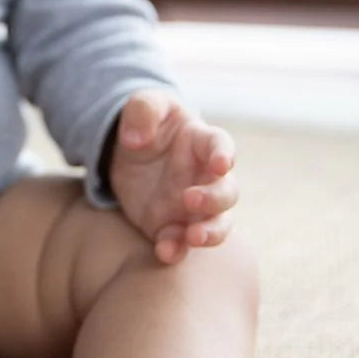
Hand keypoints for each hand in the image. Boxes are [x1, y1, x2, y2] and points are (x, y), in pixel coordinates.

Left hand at [108, 90, 237, 265]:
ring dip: (209, 233)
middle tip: (191, 200)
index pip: (220, 146)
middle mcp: (204, 177)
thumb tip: (135, 139)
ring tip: (193, 237)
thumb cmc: (147, 121)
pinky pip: (181, 242)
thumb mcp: (142, 105)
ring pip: (216, 224)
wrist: (131, 150)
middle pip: (226, 192)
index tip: (221, 164)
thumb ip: (142, 110)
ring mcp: (192, 205)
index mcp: (201, 141)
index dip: (223, 155)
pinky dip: (176, 249)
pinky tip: (164, 252)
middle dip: (215, 199)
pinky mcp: (171, 224)